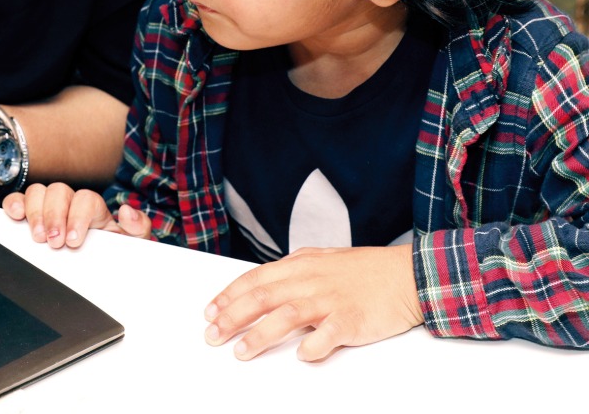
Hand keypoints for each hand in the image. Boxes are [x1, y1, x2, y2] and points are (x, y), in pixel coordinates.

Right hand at [2, 182, 151, 247]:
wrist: (102, 271)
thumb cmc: (113, 254)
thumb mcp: (132, 245)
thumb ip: (138, 228)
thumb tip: (127, 211)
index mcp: (94, 210)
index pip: (86, 199)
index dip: (78, 216)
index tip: (73, 240)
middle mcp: (70, 204)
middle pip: (59, 191)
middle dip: (54, 216)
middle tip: (53, 241)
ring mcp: (48, 208)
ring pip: (38, 192)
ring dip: (35, 212)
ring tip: (36, 237)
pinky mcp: (29, 217)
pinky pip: (17, 201)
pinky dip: (13, 204)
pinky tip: (15, 216)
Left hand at [203, 243, 422, 360]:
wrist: (406, 275)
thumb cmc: (363, 271)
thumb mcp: (321, 260)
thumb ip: (292, 272)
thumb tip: (264, 284)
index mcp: (299, 265)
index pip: (254, 280)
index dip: (229, 296)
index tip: (210, 312)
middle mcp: (309, 280)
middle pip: (262, 298)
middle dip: (232, 318)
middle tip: (212, 335)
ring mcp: (330, 299)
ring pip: (286, 316)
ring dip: (260, 335)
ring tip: (241, 351)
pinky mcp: (352, 319)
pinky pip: (329, 334)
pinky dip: (313, 345)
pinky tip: (301, 355)